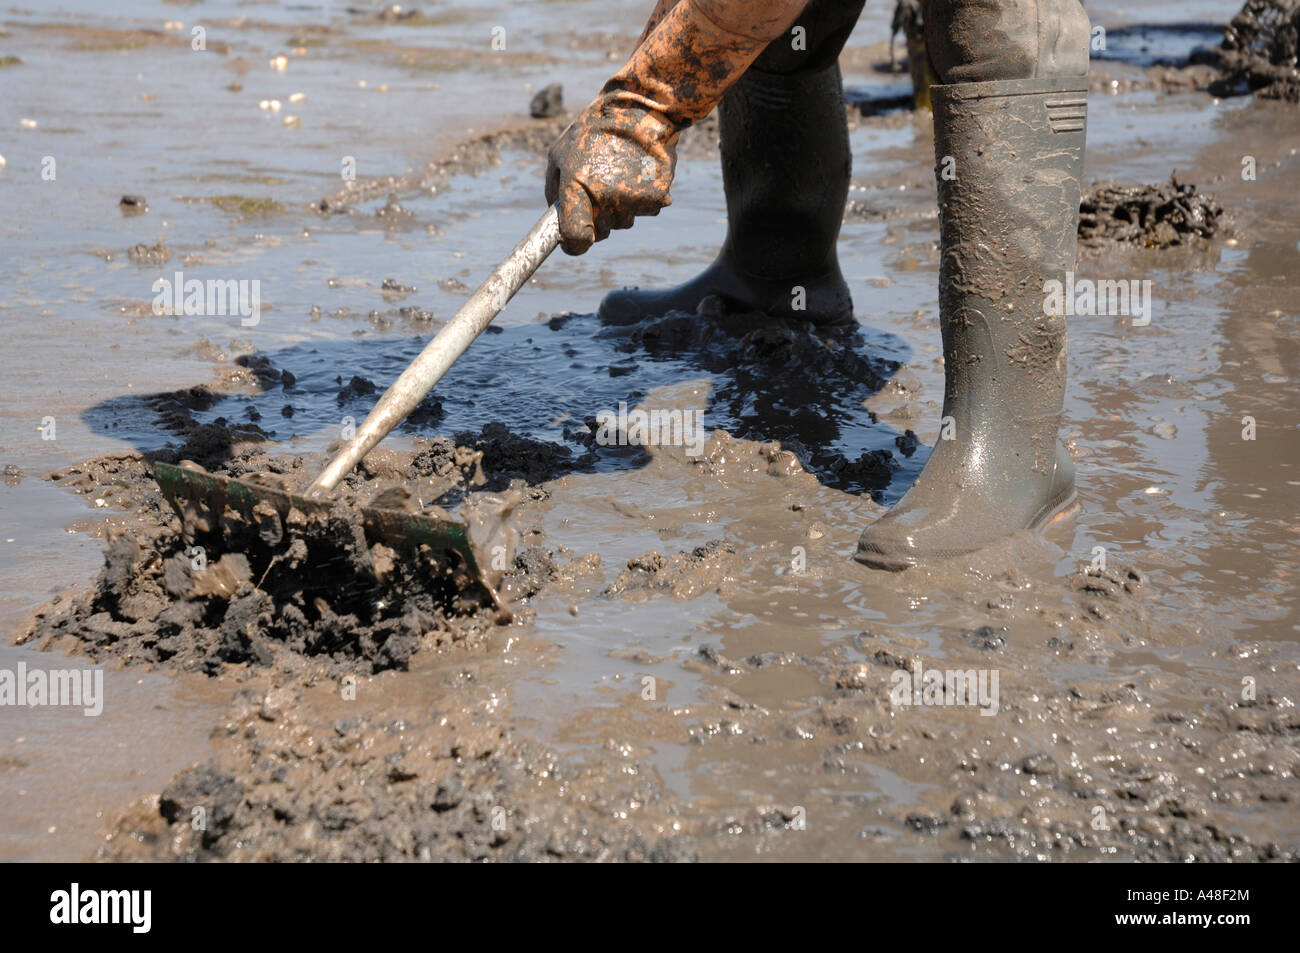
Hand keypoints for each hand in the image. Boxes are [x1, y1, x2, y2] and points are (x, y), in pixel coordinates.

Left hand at [545, 99, 678, 254]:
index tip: (577, 240)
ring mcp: (632, 197)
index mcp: (576, 184)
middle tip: (601, 186)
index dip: (575, 244)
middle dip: (598, 218)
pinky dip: (641, 198)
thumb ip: (552, 190)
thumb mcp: (559, 153)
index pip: (576, 236)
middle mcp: (605, 195)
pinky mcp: (656, 197)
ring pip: (623, 223)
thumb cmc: (594, 130)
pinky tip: (638, 173)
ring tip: (621, 173)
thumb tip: (555, 222)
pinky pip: (644, 212)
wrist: (641, 108)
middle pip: (601, 233)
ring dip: (620, 207)